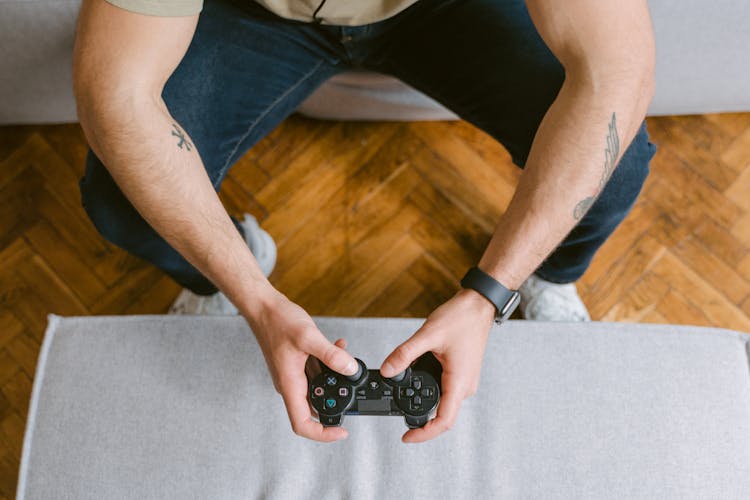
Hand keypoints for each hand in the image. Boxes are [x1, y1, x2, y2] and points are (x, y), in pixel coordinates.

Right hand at [245, 287, 357, 441]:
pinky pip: (316, 372)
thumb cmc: (277, 321)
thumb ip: (331, 355)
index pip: (302, 424)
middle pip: (314, 408)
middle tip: (352, 387)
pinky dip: (329, 363)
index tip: (341, 431)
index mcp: (289, 384)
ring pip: (318, 388)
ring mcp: (293, 375)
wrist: (263, 307)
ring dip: (334, 377)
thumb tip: (351, 369)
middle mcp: (290, 384)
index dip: (322, 434)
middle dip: (335, 399)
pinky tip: (338, 347)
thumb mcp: (308, 337)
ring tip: (345, 359)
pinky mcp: (296, 365)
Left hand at [380, 288, 495, 442]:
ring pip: (443, 402)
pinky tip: (416, 378)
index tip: (407, 437)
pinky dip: (430, 389)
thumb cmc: (462, 318)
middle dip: (420, 418)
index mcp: (460, 381)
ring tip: (404, 391)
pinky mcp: (462, 373)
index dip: (424, 434)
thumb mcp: (428, 335)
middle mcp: (465, 385)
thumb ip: (405, 354)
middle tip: (398, 413)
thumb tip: (387, 371)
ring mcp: (465, 380)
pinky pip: (446, 390)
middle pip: (443, 415)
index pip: (444, 421)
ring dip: (424, 401)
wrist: (479, 305)